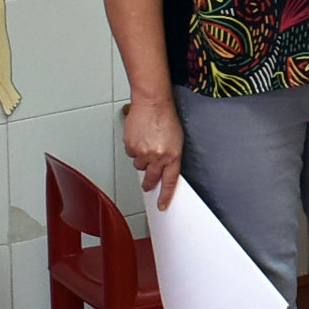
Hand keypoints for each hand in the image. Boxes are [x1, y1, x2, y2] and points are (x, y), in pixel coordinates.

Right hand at [124, 94, 183, 210]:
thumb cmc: (166, 117)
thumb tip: (164, 168)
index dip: (165, 196)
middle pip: (151, 178)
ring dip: (142, 159)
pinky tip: (140, 138)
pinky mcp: (131, 146)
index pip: (169, 182)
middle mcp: (158, 156)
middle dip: (149, 183)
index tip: (162, 205)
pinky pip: (131, 154)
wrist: (152, 103)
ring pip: (139, 165)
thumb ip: (171, 157)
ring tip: (147, 145)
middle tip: (148, 185)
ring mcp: (143, 152)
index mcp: (173, 156)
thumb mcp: (177, 140)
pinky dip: (134, 149)